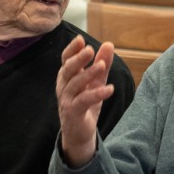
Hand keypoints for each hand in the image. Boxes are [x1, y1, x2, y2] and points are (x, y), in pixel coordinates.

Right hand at [57, 36, 115, 167]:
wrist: (80, 133)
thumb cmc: (86, 104)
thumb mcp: (96, 82)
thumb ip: (102, 64)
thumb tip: (108, 44)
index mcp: (67, 77)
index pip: (66, 60)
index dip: (72, 49)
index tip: (80, 39)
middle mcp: (64, 87)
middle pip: (68, 70)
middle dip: (78, 59)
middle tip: (90, 49)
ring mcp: (66, 100)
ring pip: (75, 84)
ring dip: (88, 74)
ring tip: (102, 65)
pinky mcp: (73, 113)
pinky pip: (83, 101)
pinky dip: (96, 94)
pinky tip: (110, 89)